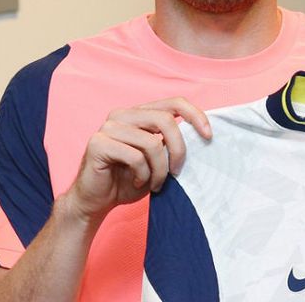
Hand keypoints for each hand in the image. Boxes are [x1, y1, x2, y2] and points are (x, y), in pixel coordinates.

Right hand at [61, 97, 211, 225]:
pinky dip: (143, 175)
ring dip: (159, 170)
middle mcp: (122, 114)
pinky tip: (137, 182)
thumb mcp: (157, 161)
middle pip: (165, 120)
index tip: (208, 135)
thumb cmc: (128, 180)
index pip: (174, 102)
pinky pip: (135, 157)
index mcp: (138, 113)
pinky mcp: (98, 143)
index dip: (195, 115)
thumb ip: (171, 145)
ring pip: (152, 143)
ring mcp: (108, 127)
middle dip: (179, 150)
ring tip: (155, 183)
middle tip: (177, 172)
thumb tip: (200, 136)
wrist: (96, 201)